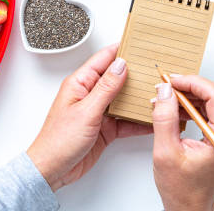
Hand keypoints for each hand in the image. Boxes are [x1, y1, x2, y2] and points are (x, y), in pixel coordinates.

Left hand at [27, 44, 151, 190]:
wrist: (54, 169)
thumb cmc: (58, 141)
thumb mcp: (86, 111)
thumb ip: (105, 88)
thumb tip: (120, 65)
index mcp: (80, 84)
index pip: (103, 60)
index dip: (120, 50)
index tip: (138, 43)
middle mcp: (89, 94)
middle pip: (117, 78)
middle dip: (136, 74)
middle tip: (156, 69)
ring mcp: (98, 111)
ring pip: (124, 99)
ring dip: (139, 98)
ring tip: (159, 92)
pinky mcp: (105, 128)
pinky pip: (126, 120)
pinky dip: (139, 120)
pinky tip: (152, 118)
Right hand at [152, 75, 213, 210]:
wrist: (190, 208)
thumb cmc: (182, 189)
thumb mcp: (166, 152)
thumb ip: (165, 118)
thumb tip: (165, 91)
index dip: (193, 83)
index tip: (172, 81)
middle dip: (189, 88)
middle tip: (165, 87)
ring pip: (213, 102)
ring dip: (188, 97)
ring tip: (166, 100)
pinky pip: (211, 112)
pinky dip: (192, 107)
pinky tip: (174, 110)